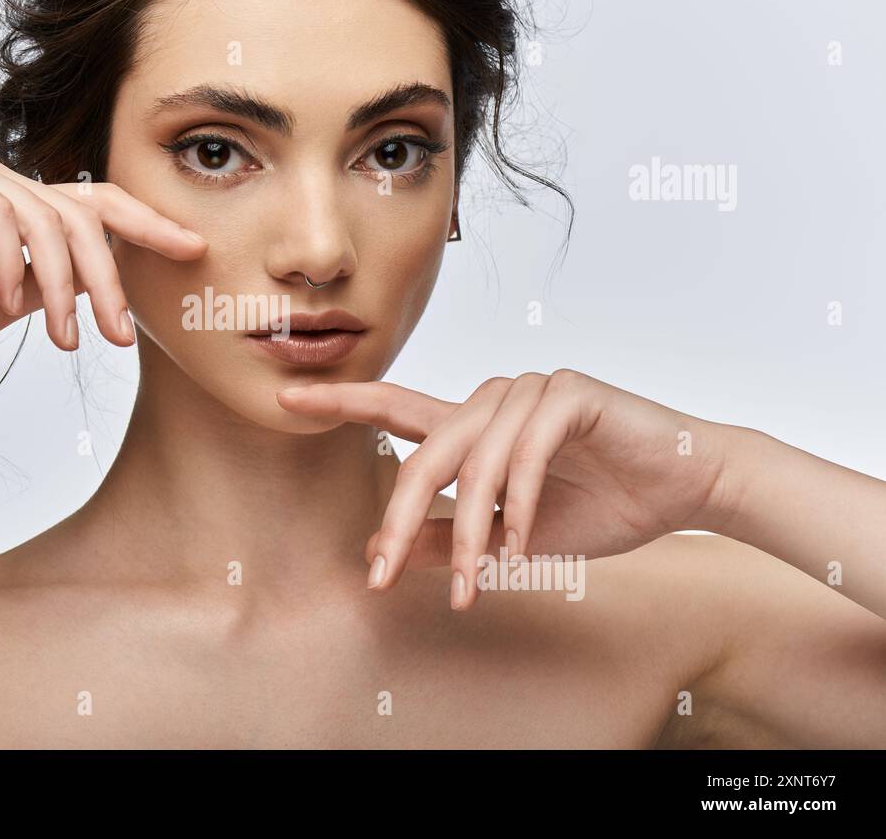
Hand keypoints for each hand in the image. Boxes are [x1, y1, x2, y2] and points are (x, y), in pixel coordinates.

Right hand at [0, 143, 206, 366]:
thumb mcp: (4, 303)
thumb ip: (52, 284)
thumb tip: (111, 286)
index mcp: (11, 203)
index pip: (93, 204)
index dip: (147, 224)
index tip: (192, 251)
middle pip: (80, 211)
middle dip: (111, 275)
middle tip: (122, 333)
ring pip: (45, 218)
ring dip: (63, 285)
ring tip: (65, 337)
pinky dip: (10, 261)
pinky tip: (5, 302)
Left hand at [276, 370, 737, 608]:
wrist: (686, 488)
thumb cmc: (602, 502)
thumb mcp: (511, 537)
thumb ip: (448, 538)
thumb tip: (384, 553)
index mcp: (474, 427)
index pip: (395, 408)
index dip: (341, 401)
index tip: (285, 394)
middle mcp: (493, 400)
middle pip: (422, 452)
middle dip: (396, 517)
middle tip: (379, 574)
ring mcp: (530, 390)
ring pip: (472, 460)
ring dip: (469, 530)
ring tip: (476, 580)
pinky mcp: (568, 393)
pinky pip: (523, 452)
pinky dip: (519, 504)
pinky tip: (524, 541)